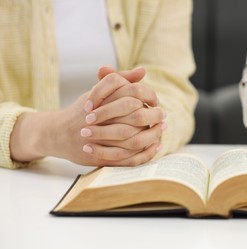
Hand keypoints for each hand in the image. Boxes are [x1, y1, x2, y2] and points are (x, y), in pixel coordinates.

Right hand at [10, 68, 164, 165]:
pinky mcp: (100, 156)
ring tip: (162, 131)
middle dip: (154, 116)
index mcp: (102, 99)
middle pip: (136, 116)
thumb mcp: (100, 92)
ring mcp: (99, 139)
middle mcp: (100, 118)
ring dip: (152, 135)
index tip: (156, 101)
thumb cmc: (85, 110)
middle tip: (164, 116)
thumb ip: (122, 79)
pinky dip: (145, 153)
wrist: (59, 133)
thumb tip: (143, 70)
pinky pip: (128, 157)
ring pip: (133, 138)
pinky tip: (156, 146)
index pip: (133, 93)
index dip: (149, 97)